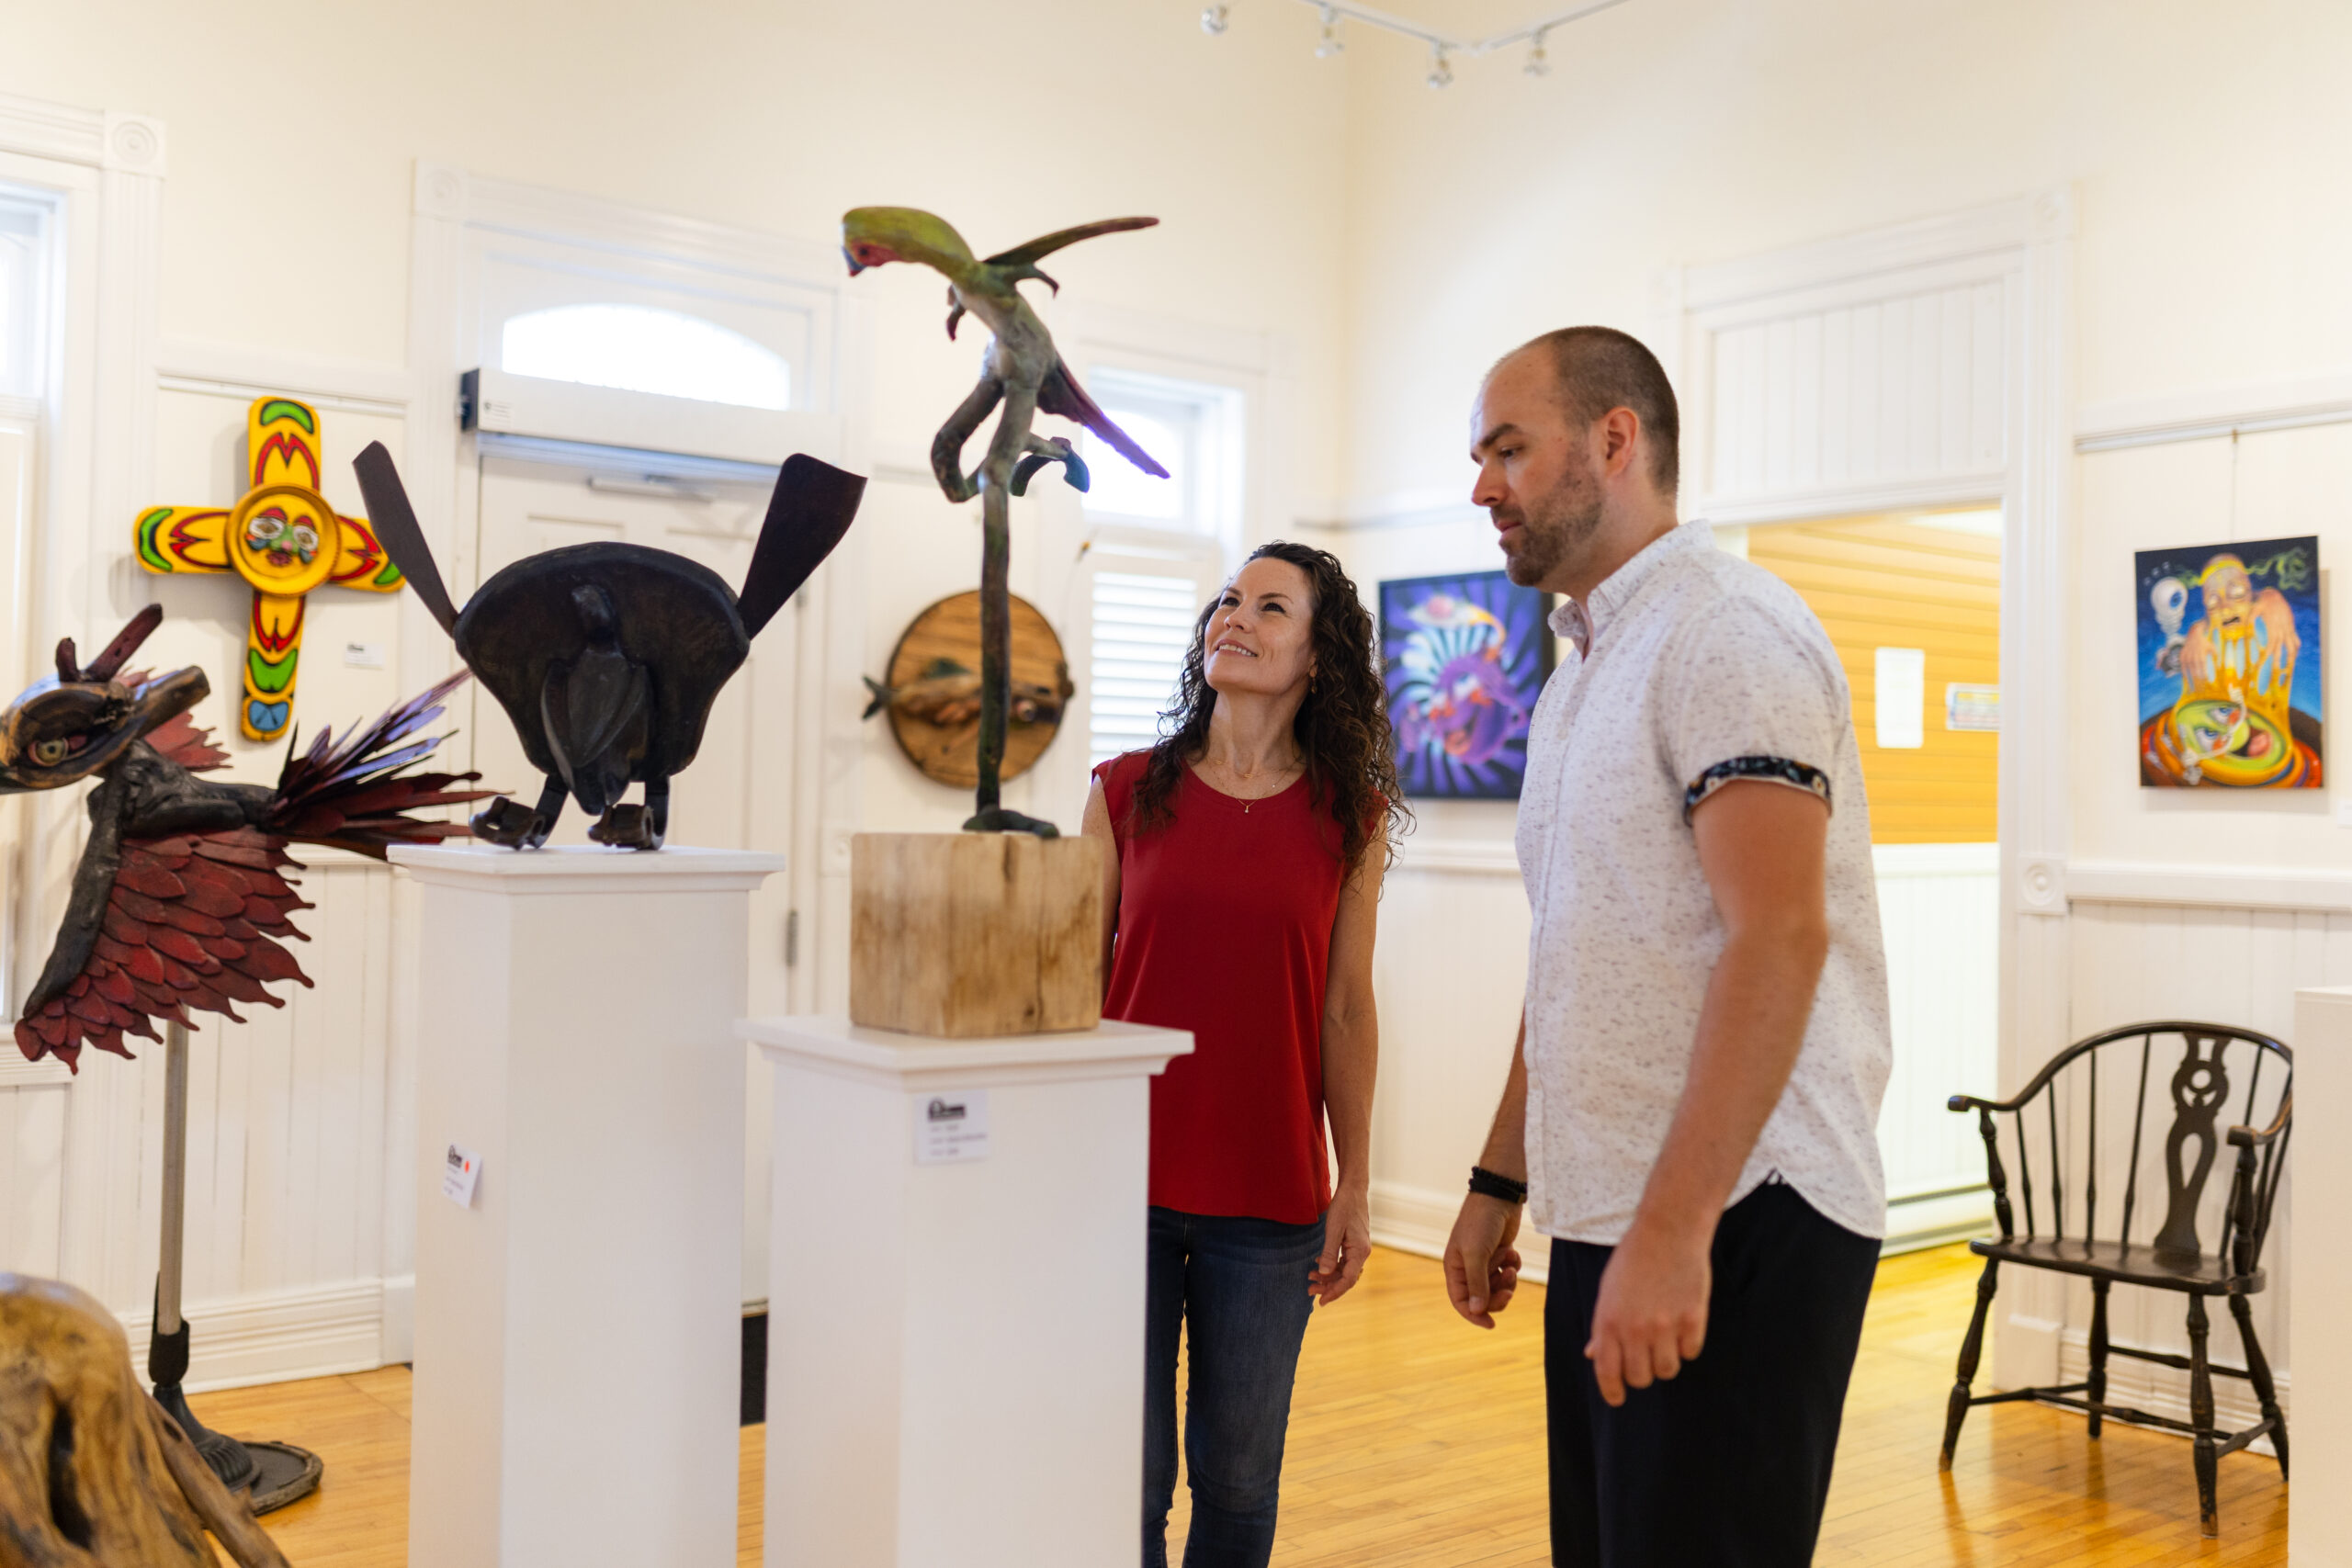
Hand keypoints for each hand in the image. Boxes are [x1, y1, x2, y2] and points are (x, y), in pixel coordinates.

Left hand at [1312, 1185, 1372, 1304]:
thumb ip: (1329, 1252)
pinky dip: (1331, 1266)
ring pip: (1344, 1271)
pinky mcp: (1354, 1244)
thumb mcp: (1332, 1230)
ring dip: (1328, 1276)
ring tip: (1310, 1278)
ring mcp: (1359, 1249)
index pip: (1348, 1280)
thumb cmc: (1343, 1207)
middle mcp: (1362, 1253)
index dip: (1334, 1292)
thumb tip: (1323, 1274)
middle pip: (1346, 1278)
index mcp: (1360, 1251)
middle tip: (1309, 1290)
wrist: (1353, 1190)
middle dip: (1328, 1286)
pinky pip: (1344, 1261)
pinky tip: (1318, 1264)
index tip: (1320, 1301)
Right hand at [1443, 1194, 1523, 1328]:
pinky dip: (1513, 1266)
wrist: (1499, 1197)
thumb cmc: (1480, 1223)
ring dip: (1507, 1280)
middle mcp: (1468, 1267)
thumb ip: (1477, 1284)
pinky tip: (1513, 1252)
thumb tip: (1477, 1311)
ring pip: (1498, 1287)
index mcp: (1455, 1268)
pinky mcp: (1501, 1254)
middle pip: (1482, 1298)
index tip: (1491, 1325)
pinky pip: (1509, 1273)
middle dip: (1497, 1296)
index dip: (1474, 1315)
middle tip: (1509, 1290)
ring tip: (1511, 1265)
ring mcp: (1485, 1261)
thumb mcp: (1476, 1254)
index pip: (1461, 1301)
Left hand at [1584, 1216, 1711, 1405]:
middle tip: (1646, 1358)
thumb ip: (1602, 1327)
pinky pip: (1690, 1352)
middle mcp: (1635, 1329)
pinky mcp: (1692, 1319)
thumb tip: (1593, 1355)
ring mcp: (1665, 1325)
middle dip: (1642, 1374)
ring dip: (1666, 1362)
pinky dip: (1687, 1345)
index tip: (1618, 1399)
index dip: (1612, 1392)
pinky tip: (1682, 1323)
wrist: (1667, 1231)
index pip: (1608, 1372)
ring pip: (1667, 1370)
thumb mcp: (1608, 1291)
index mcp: (1609, 1321)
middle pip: (1640, 1378)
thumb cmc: (1633, 1260)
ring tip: (1665, 1339)